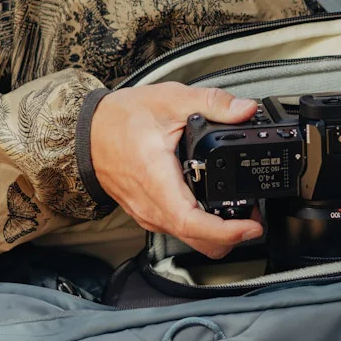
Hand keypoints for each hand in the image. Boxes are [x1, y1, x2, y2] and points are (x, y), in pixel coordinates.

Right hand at [90, 82, 264, 258]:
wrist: (86, 133)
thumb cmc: (119, 120)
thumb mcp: (170, 100)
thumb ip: (212, 103)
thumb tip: (245, 109)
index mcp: (156, 181)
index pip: (191, 222)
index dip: (225, 231)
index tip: (250, 227)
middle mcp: (151, 207)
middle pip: (196, 240)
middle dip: (231, 237)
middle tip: (254, 220)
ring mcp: (148, 214)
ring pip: (188, 239)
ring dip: (217, 234)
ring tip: (240, 214)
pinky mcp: (147, 214)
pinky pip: (178, 230)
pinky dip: (200, 227)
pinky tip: (213, 208)